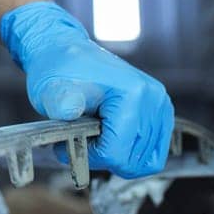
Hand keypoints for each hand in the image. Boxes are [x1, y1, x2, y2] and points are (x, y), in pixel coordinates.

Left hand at [0, 0, 173, 177]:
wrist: (66, 51)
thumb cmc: (58, 71)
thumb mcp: (51, 88)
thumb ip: (59, 102)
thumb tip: (70, 109)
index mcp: (133, 93)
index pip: (115, 153)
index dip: (88, 156)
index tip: (67, 144)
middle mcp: (154, 99)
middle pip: (132, 161)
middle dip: (102, 158)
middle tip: (79, 140)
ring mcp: (161, 105)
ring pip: (144, 162)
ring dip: (116, 156)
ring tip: (93, 136)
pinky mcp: (162, 112)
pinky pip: (154, 154)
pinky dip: (131, 155)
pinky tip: (110, 139)